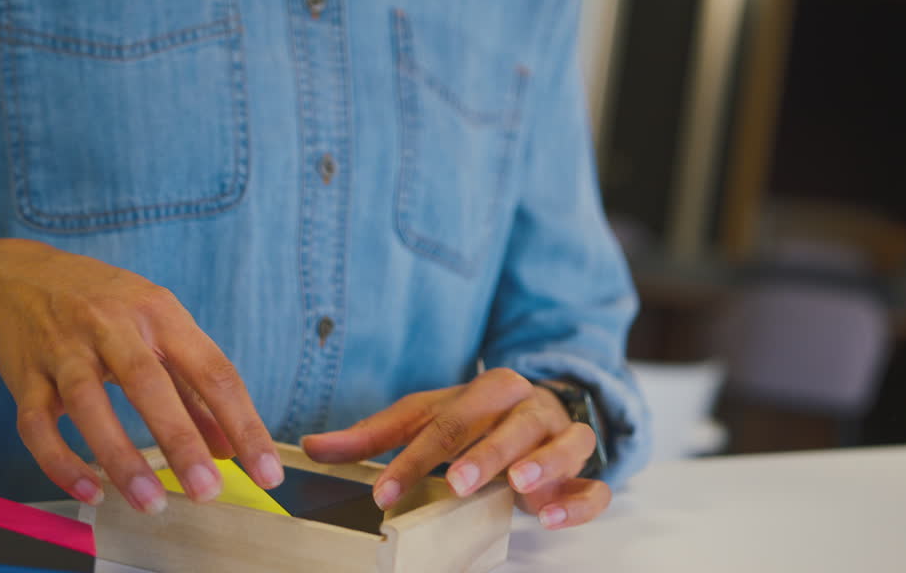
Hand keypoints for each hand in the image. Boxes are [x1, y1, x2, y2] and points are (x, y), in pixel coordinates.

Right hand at [0, 239, 281, 512]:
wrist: (15, 276)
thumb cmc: (104, 304)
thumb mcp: (158, 326)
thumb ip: (193, 386)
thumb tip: (228, 447)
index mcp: (159, 312)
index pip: (212, 370)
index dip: (243, 423)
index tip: (266, 471)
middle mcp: (111, 326)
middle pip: (149, 383)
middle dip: (181, 441)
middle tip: (208, 491)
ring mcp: (63, 349)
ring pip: (87, 404)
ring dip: (121, 458)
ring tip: (151, 503)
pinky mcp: (24, 375)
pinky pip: (37, 424)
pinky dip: (61, 462)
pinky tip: (90, 491)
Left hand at [301, 368, 610, 529]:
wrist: (541, 411)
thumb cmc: (476, 420)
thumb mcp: (426, 420)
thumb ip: (374, 437)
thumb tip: (311, 448)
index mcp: (489, 389)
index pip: (449, 419)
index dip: (415, 456)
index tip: (385, 491)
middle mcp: (530, 408)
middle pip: (511, 424)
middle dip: (485, 452)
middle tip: (458, 481)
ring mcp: (563, 437)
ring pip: (566, 443)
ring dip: (543, 462)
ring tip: (520, 485)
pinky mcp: (585, 472)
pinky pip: (594, 485)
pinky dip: (580, 500)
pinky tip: (553, 515)